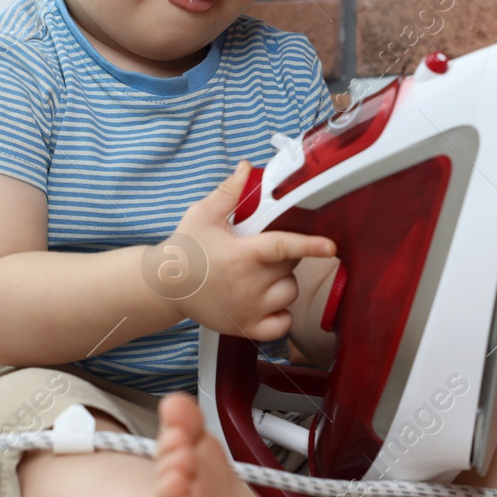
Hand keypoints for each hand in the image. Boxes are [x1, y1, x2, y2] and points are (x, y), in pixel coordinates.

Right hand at [158, 159, 336, 340]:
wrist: (165, 287)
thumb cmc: (186, 249)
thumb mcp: (202, 215)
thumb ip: (228, 192)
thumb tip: (245, 168)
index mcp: (241, 256)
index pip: (282, 248)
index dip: (309, 245)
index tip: (330, 247)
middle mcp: (249, 285)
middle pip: (290, 266)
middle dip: (284, 256)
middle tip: (261, 251)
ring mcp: (250, 309)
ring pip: (290, 292)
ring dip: (283, 282)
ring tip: (261, 274)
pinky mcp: (247, 328)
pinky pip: (282, 325)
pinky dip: (282, 314)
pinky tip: (268, 301)